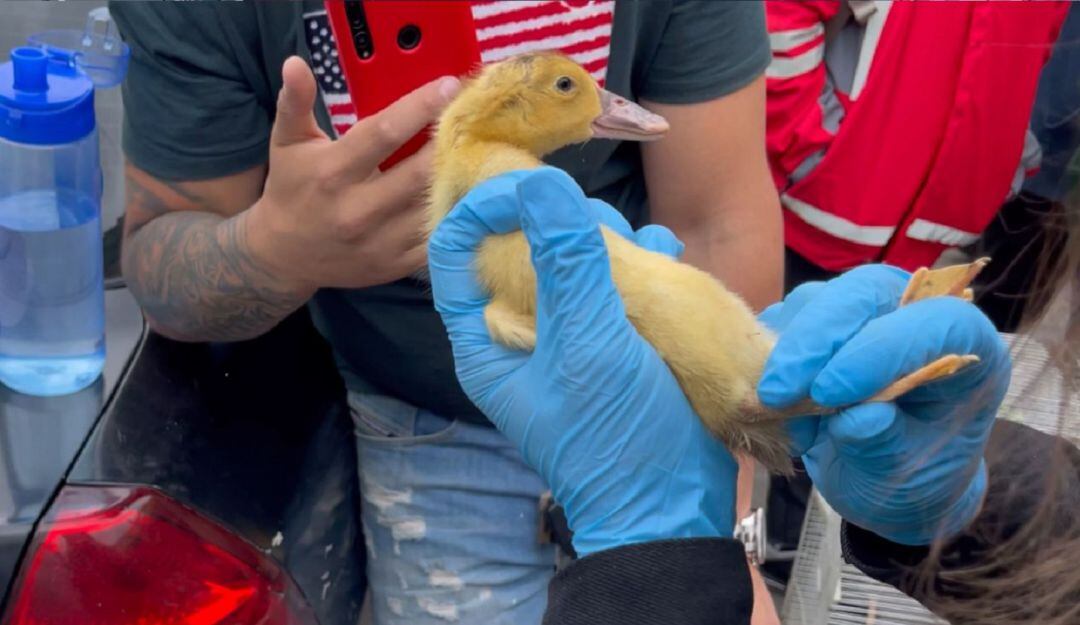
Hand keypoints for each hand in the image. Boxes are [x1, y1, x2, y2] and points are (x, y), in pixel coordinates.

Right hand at [245, 56, 460, 293]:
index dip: (420, 108)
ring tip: (477, 150)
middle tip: (472, 118)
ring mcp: (380, 242)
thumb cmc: (291, 189)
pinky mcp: (396, 264)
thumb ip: (294, 101)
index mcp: (333, 172)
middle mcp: (358, 209)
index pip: (384, 134)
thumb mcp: (286, 143)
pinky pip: (438, 238)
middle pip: (420, 172)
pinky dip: (456, 214)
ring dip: (459, 177)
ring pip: (434, 206)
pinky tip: (469, 191)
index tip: (448, 86)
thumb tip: (295, 62)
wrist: (284, 256)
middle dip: (450, 142)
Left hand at [428, 167, 733, 555]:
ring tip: (644, 254)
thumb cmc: (614, 435)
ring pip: (576, 253)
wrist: (673, 505)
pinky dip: (643, 261)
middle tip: (600, 234)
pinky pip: (620, 275)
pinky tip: (667, 261)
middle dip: (562, 223)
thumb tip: (537, 184)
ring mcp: (571, 329)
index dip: (478, 208)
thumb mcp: (586, 344)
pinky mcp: (616, 332)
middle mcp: (521, 329)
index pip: (454, 251)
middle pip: (522, 242)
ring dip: (611, 240)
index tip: (521, 178)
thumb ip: (564, 262)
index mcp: (487, 338)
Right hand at [757, 265, 1010, 544]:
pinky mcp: (819, 321)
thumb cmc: (912, 477)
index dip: (880, 349)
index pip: (934, 322)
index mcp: (965, 347)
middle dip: (816, 339)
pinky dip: (770, 356)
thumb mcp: (908, 480)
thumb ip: (886, 446)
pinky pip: (785, 318)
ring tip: (779, 408)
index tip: (828, 394)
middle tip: (778, 392)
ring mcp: (863, 313)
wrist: (883, 482)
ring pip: (818, 300)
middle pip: (865, 293)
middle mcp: (914, 315)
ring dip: (788, 351)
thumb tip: (858, 419)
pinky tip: (774, 400)